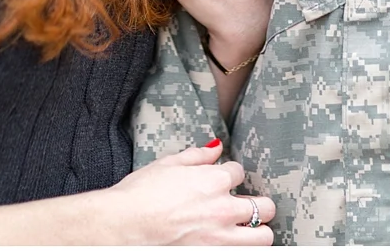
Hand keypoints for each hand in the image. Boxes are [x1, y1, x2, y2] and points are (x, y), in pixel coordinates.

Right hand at [103, 142, 273, 244]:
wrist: (124, 224)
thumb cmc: (139, 194)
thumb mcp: (165, 165)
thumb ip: (195, 156)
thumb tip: (215, 147)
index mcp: (213, 180)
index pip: (239, 172)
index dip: (229, 174)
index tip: (221, 179)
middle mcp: (225, 208)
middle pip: (265, 206)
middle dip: (257, 203)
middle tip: (242, 205)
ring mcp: (223, 235)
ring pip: (265, 235)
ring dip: (258, 230)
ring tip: (245, 228)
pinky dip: (241, 245)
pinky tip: (230, 240)